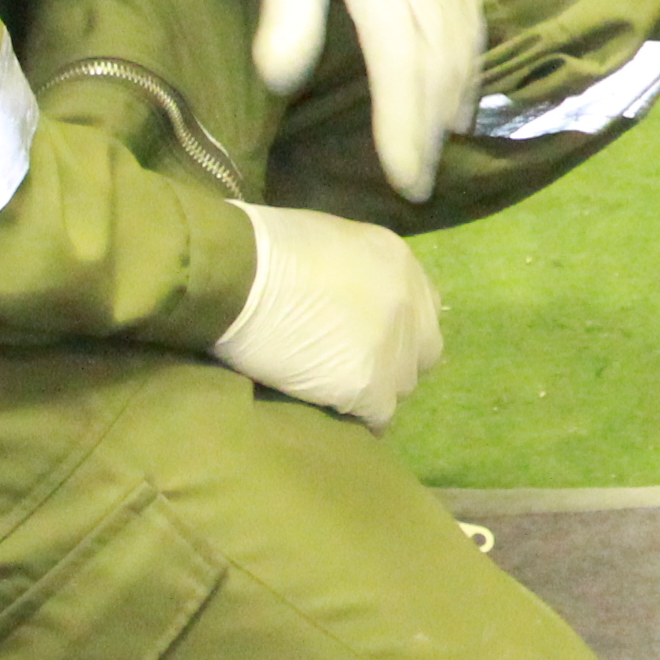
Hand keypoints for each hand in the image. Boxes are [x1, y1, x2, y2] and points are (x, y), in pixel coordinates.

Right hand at [213, 203, 442, 426]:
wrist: (237, 274)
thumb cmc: (263, 249)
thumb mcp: (330, 241)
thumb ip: (355, 270)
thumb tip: (348, 296)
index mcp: (399, 264)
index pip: (423, 309)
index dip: (398, 329)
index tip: (369, 338)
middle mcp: (409, 305)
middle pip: (421, 352)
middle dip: (394, 362)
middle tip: (353, 368)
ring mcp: (392, 346)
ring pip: (401, 386)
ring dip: (374, 391)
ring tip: (336, 392)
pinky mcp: (367, 384)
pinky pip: (377, 415)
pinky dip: (357, 418)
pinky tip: (333, 414)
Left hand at [254, 0, 484, 202]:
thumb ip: (288, 16)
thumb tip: (277, 82)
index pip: (401, 68)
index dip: (405, 129)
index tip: (403, 178)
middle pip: (439, 68)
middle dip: (430, 131)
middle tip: (419, 183)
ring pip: (464, 49)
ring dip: (455, 103)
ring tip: (441, 147)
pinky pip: (476, 23)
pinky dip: (471, 66)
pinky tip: (461, 91)